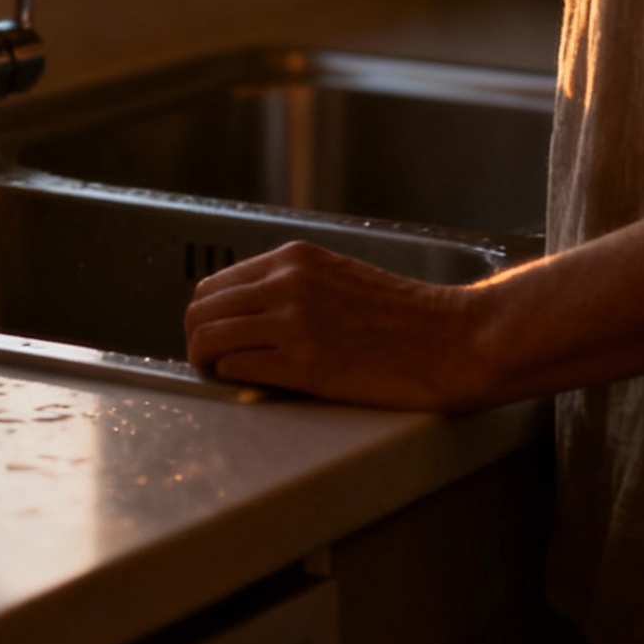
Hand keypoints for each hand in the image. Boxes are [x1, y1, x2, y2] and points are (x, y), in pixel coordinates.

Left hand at [184, 239, 493, 410]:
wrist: (448, 338)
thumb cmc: (403, 315)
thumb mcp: (339, 277)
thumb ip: (294, 285)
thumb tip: (251, 312)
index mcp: (294, 258)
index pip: (217, 283)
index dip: (207, 313)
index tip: (213, 334)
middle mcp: (287, 283)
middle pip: (202, 309)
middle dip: (196, 338)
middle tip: (206, 361)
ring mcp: (294, 322)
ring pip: (209, 338)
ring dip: (204, 362)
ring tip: (217, 377)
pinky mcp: (305, 364)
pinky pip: (237, 368)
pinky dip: (232, 379)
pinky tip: (247, 385)